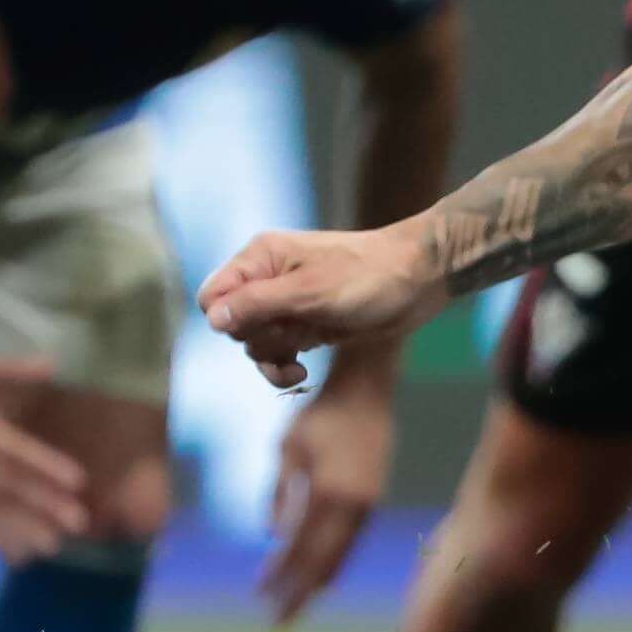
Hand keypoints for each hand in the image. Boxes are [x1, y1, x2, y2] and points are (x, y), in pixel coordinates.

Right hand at [0, 357, 90, 558]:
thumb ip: (15, 370)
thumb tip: (54, 362)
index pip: (14, 450)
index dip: (46, 466)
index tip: (79, 480)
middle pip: (5, 486)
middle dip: (43, 506)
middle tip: (79, 522)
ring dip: (20, 530)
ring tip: (54, 546)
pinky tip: (16, 555)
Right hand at [201, 224, 443, 391]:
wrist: (418, 283)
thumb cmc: (367, 277)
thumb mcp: (309, 291)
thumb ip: (258, 304)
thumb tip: (213, 319)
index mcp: (261, 259)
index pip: (214, 296)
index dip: (227, 319)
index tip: (259, 326)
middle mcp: (268, 281)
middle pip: (232, 325)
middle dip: (256, 340)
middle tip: (290, 336)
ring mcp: (287, 306)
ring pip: (254, 344)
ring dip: (271, 360)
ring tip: (297, 366)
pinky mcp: (307, 328)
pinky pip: (278, 355)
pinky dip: (284, 367)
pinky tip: (302, 373)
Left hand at [258, 385, 395, 621]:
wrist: (367, 391)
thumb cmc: (319, 414)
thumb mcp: (287, 450)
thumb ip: (278, 493)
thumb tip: (270, 534)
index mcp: (329, 495)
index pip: (300, 548)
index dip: (280, 575)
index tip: (260, 596)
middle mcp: (354, 507)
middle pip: (324, 564)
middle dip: (300, 594)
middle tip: (279, 622)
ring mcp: (369, 506)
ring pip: (341, 558)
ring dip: (316, 581)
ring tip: (296, 603)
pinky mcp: (374, 501)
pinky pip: (350, 543)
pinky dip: (332, 562)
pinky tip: (318, 574)